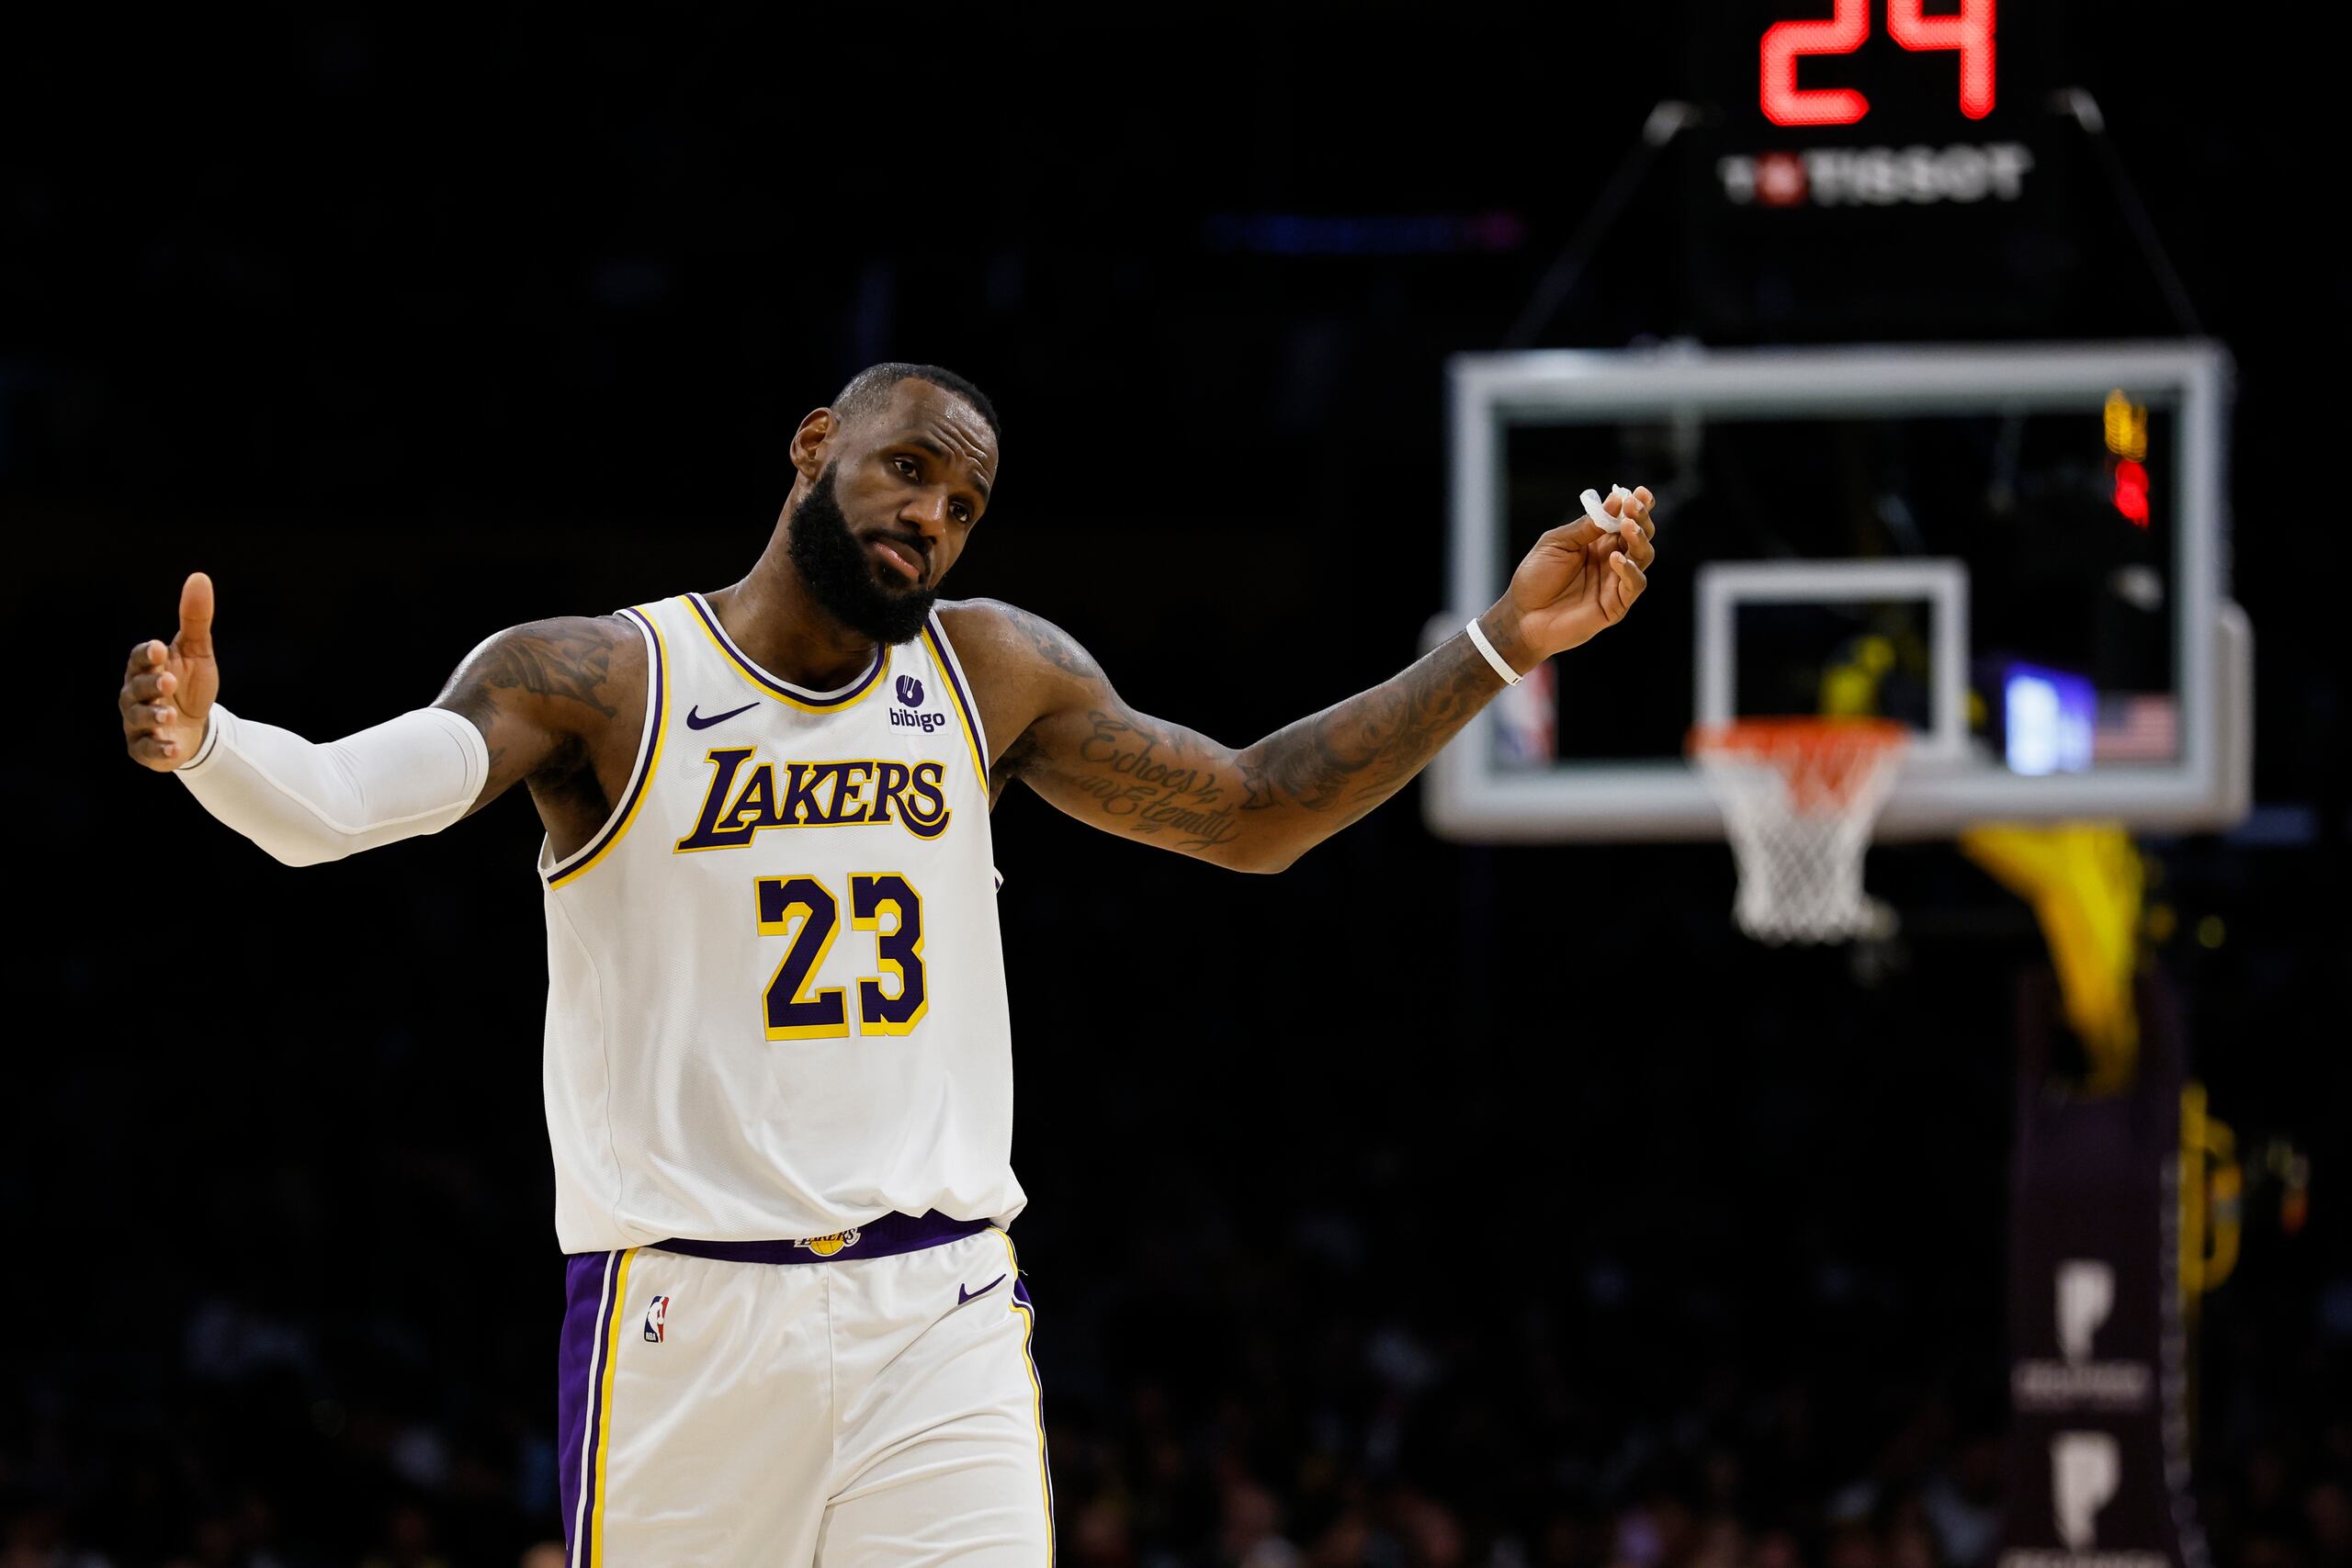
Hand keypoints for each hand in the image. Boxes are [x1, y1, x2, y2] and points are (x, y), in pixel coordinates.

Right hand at [121, 572, 219, 770]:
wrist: (198, 726)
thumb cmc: (190, 684)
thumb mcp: (197, 651)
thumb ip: (195, 618)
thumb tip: (199, 577)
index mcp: (145, 669)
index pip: (139, 658)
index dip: (146, 655)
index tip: (160, 649)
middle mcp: (134, 695)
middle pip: (135, 688)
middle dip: (150, 685)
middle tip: (168, 682)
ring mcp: (136, 723)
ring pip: (136, 718)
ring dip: (151, 716)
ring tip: (169, 715)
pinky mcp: (144, 749)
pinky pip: (145, 750)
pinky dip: (158, 749)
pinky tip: (174, 747)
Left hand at [1478, 485, 1656, 670]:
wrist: (1522, 615)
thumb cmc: (1535, 578)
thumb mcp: (1557, 543)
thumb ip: (1585, 526)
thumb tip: (1615, 501)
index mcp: (1598, 541)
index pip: (1625, 520)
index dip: (1636, 506)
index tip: (1640, 492)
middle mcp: (1612, 559)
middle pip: (1640, 535)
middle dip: (1641, 518)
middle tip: (1635, 506)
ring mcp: (1615, 582)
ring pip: (1644, 557)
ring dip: (1639, 539)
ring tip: (1627, 526)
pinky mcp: (1616, 604)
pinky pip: (1634, 584)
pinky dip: (1630, 569)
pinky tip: (1616, 557)